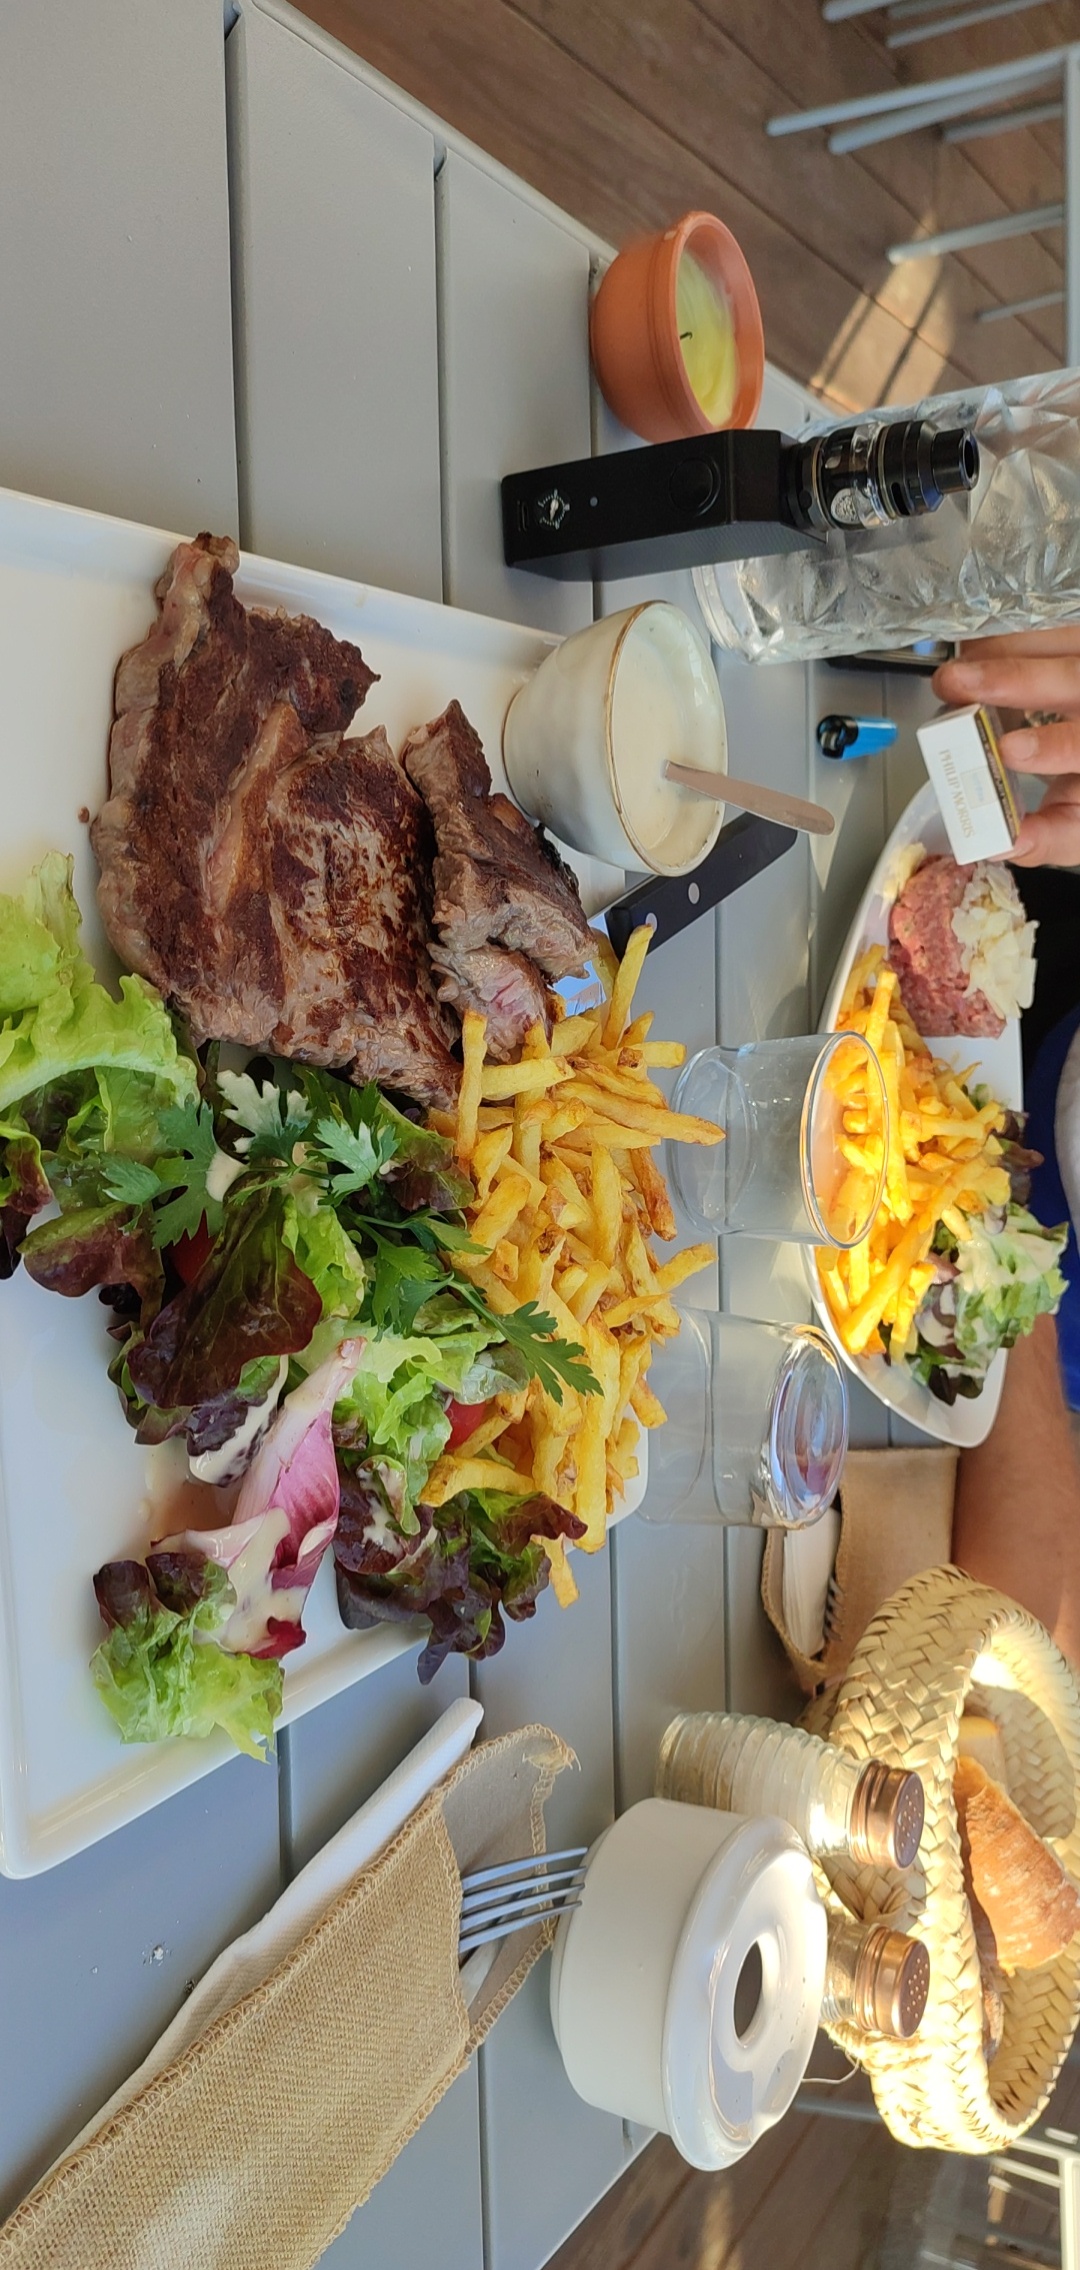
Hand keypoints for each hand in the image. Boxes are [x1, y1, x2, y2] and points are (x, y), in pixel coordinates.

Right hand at [932, 628, 1079, 865]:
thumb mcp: (1078, 822)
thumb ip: (1047, 837)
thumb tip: (1002, 843)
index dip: (1052, 745)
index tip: (1009, 750)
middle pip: (1072, 675)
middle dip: (1011, 678)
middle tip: (956, 684)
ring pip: (1057, 637)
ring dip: (999, 649)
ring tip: (956, 669)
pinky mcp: (1072, 640)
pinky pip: (1044, 624)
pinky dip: (1005, 634)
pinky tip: (973, 649)